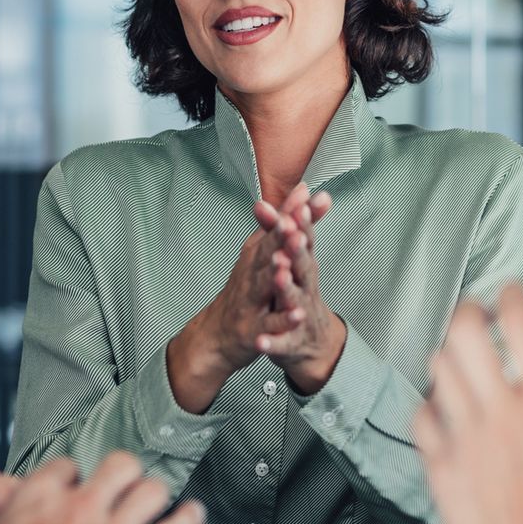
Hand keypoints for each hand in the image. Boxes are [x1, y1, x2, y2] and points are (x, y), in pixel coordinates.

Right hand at [0, 453, 205, 523]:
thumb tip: (8, 522)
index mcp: (37, 501)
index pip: (68, 466)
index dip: (76, 477)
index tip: (79, 487)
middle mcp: (77, 511)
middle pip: (119, 466)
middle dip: (124, 474)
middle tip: (124, 486)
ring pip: (151, 491)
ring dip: (154, 495)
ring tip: (154, 501)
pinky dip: (189, 521)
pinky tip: (193, 516)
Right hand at [166, 187, 329, 411]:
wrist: (216, 335)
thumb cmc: (243, 290)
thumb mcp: (263, 252)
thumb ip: (284, 221)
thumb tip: (303, 189)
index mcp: (257, 255)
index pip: (275, 229)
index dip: (290, 212)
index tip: (306, 194)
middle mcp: (251, 274)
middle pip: (267, 252)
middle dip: (280, 238)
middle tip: (294, 222)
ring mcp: (250, 302)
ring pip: (263, 286)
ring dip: (275, 275)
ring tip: (286, 265)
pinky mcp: (253, 330)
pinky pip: (270, 326)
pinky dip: (282, 322)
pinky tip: (296, 315)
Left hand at [255, 184, 344, 394]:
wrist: (310, 344)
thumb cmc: (299, 295)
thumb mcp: (295, 259)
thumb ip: (289, 226)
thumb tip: (296, 191)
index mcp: (304, 266)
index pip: (304, 240)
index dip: (301, 223)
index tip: (299, 205)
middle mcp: (306, 287)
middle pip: (303, 266)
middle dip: (297, 249)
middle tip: (292, 234)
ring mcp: (300, 314)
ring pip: (294, 300)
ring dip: (287, 287)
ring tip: (279, 275)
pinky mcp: (290, 341)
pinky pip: (281, 341)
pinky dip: (272, 341)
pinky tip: (262, 342)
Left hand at [413, 285, 522, 523]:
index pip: (522, 324)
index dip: (513, 295)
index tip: (511, 292)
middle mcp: (504, 414)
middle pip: (467, 333)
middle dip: (470, 311)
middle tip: (477, 314)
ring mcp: (467, 440)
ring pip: (440, 369)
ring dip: (450, 354)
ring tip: (461, 359)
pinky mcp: (442, 468)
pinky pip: (423, 416)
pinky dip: (432, 404)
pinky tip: (445, 410)